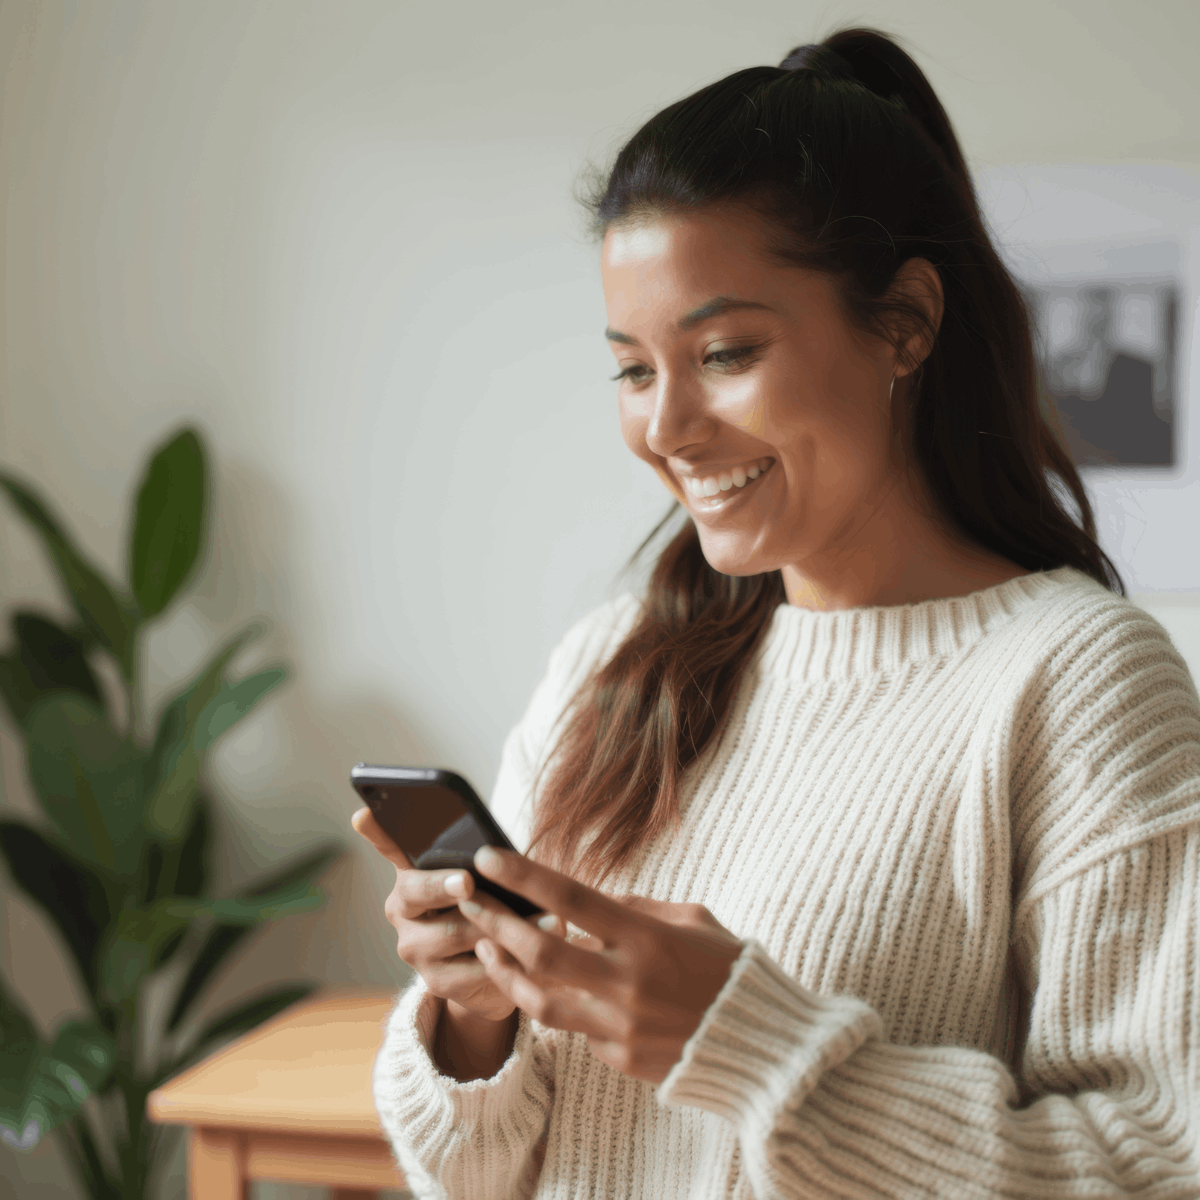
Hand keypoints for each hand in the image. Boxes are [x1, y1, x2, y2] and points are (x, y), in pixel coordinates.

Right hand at [351, 807, 515, 1023]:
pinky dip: (504, 960)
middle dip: (444, 884)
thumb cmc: (492, 906)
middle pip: (417, 891)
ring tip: (543, 915)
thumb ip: (483, 865)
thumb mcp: (489, 879)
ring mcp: (414, 949)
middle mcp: (402, 910)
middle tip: (467, 881)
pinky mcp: (436, 983)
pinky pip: (471, 970)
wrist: (498, 968)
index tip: (364, 814)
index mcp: (411, 874)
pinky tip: (530, 952)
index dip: (376, 831)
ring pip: (454, 932)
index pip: (388, 846)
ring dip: (499, 924)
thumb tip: (496, 856)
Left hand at [457, 846, 743, 1083]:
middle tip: (469, 902)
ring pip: (539, 1000)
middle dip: (496, 923)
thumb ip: (637, 909)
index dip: (524, 876)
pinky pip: (576, 1029)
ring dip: (506, 971)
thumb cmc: (729, 970)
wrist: (761, 1045)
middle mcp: (627, 981)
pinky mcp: (619, 1058)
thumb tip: (591, 901)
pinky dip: (561, 1006)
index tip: (488, 858)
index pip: (571, 897)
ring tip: (487, 948)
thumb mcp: (693, 920)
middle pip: (539, 950)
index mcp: (647, 936)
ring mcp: (620, 1025)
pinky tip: (552, 989)